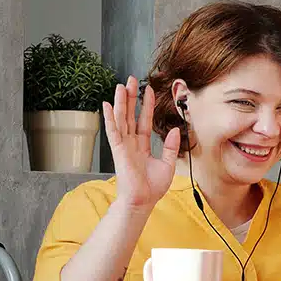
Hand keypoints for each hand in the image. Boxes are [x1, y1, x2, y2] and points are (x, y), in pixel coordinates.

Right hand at [103, 76, 181, 210]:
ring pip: (121, 119)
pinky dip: (109, 118)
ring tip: (121, 85)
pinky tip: (107, 105)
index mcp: (142, 146)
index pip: (144, 121)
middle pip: (130, 115)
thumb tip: (174, 130)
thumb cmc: (152, 188)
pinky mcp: (118, 150)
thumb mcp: (167, 164)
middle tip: (131, 79)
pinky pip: (113, 131)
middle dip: (131, 97)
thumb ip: (169, 147)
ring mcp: (123, 146)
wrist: (142, 201)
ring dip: (121, 102)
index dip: (146, 106)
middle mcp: (131, 144)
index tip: (148, 90)